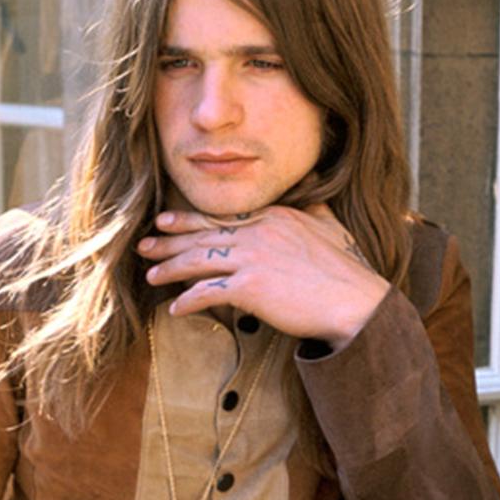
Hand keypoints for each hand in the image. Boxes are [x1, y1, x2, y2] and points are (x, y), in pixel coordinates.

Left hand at [137, 205, 389, 349]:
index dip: (189, 219)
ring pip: (199, 260)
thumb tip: (313, 189)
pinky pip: (209, 292)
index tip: (165, 221)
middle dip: (169, 241)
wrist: (355, 301)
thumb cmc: (347, 269)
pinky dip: (190, 301)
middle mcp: (258, 231)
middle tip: (143, 245)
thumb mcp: (331, 226)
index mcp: (273, 216)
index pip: (222, 217)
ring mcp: (252, 257)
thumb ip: (315, 207)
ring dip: (170, 269)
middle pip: (203, 235)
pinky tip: (176, 309)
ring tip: (150, 277)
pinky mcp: (250, 287)